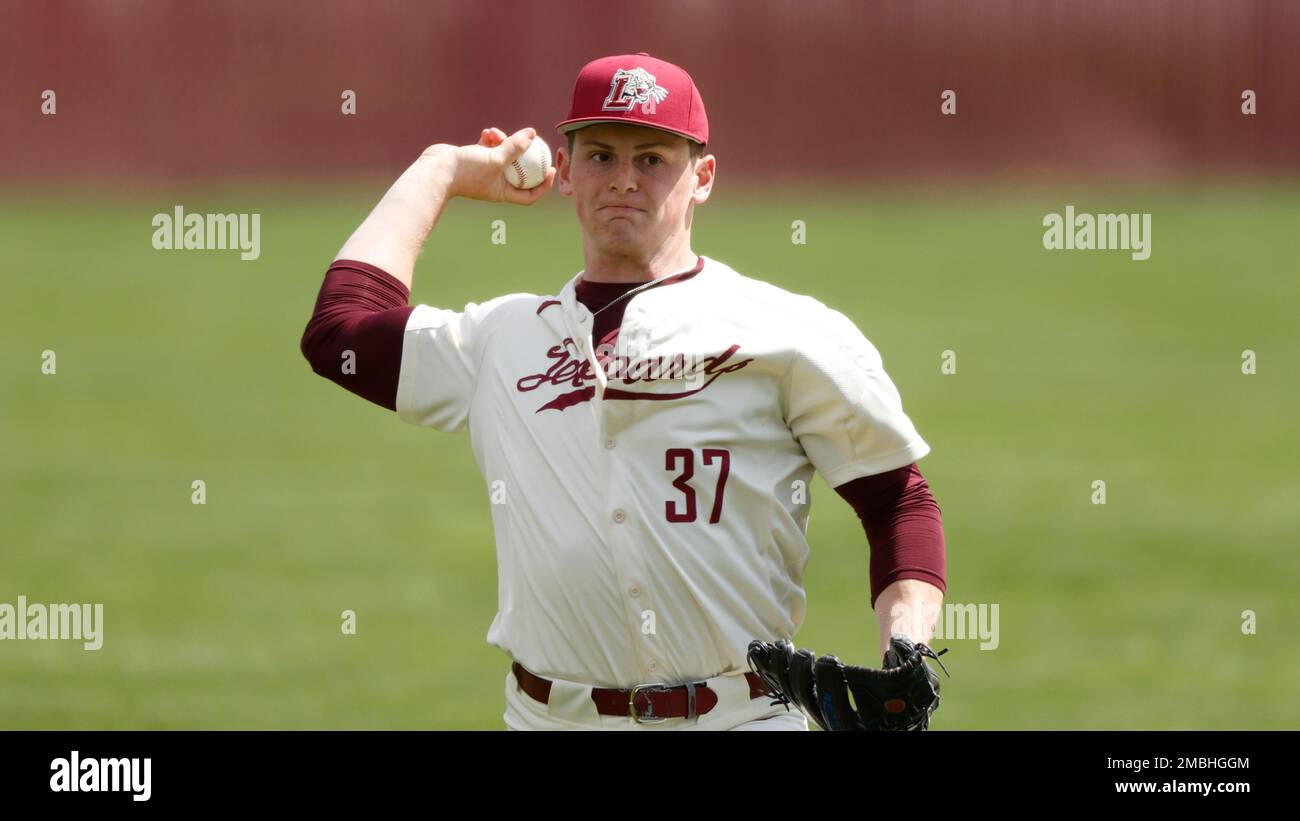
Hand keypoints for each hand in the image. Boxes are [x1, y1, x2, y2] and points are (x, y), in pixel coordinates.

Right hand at [430, 126, 555, 205]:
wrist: (435, 170)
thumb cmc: (465, 171)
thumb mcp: (495, 159)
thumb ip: (515, 147)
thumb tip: (533, 134)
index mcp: (502, 192)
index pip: (529, 195)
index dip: (543, 185)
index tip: (552, 170)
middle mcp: (495, 183)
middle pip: (518, 171)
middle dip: (526, 156)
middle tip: (536, 142)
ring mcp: (484, 170)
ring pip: (503, 154)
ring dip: (503, 141)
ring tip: (497, 133)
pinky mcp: (474, 158)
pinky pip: (489, 147)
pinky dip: (490, 138)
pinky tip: (488, 131)